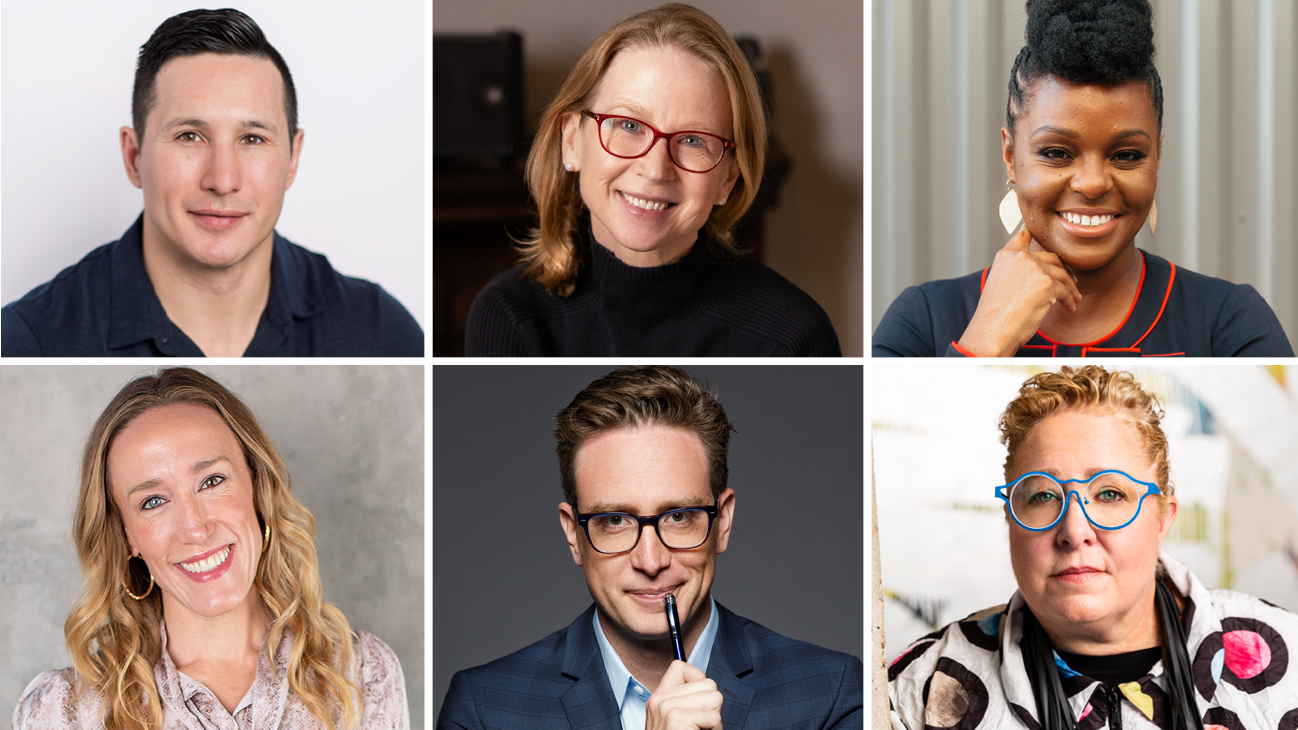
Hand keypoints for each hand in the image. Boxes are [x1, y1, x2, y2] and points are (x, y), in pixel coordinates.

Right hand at [645, 660, 723, 729]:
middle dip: (711, 705)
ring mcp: (667, 708)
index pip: (680, 667)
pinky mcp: (677, 718)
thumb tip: (708, 688)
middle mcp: (659, 700)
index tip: (699, 704)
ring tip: (699, 728)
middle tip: (699, 723)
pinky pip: (714, 717)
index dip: (699, 681)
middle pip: (707, 683)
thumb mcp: (673, 720)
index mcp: (658, 698)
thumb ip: (685, 701)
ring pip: (715, 697)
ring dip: (714, 718)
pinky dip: (714, 729)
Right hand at [957, 226, 1081, 355]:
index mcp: (1005, 256)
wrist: (992, 331)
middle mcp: (1021, 257)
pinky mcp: (1048, 284)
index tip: (1040, 234)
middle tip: (1068, 283)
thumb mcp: (999, 284)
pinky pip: (1066, 291)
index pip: (1023, 236)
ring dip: (1069, 288)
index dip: (1033, 233)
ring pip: (1062, 275)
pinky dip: (1069, 301)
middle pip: (1051, 258)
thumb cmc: (994, 315)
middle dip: (1062, 271)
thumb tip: (1039, 272)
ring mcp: (1035, 269)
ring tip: (1072, 299)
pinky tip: (1068, 308)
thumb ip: (1016, 271)